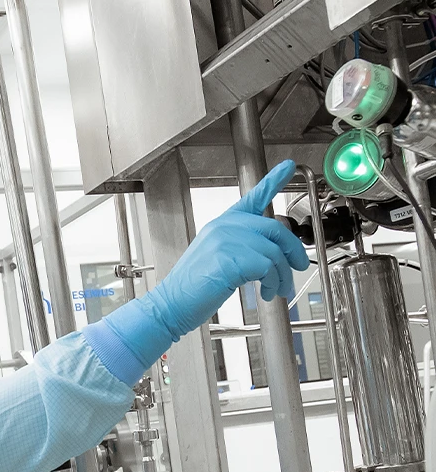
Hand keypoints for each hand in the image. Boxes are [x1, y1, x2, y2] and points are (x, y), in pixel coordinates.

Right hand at [148, 158, 308, 336]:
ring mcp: (226, 241)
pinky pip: (267, 267)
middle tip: (299, 267)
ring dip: (281, 275)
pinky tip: (264, 292)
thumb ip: (242, 247)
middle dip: (293, 251)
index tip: (288, 167)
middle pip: (274, 230)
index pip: (252, 198)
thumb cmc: (194, 287)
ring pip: (274, 252)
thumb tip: (273, 253)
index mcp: (221, 224)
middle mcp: (224, 227)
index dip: (273, 180)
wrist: (172, 304)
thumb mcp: (217, 258)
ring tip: (275, 289)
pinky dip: (271, 282)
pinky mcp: (230, 259)